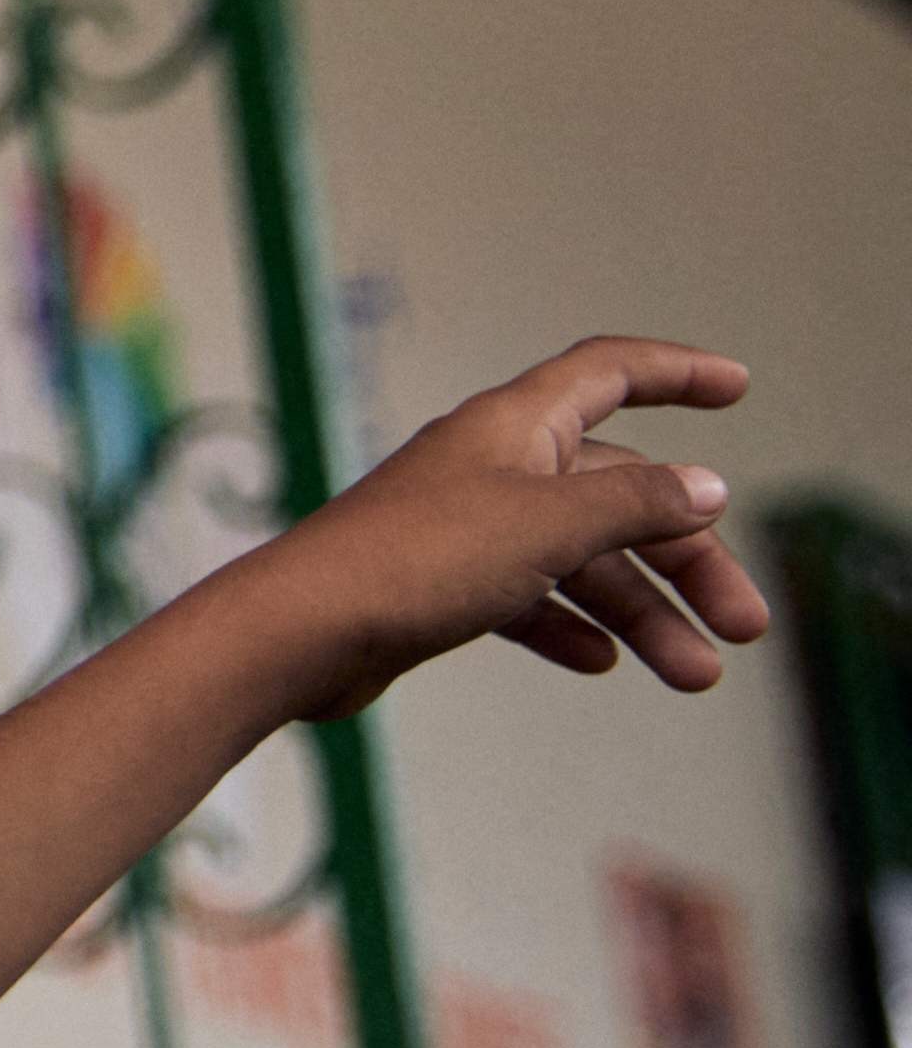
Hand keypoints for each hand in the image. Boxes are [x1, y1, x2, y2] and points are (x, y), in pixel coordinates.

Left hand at [228, 336, 768, 716]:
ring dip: (642, 611)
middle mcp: (490, 466)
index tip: (737, 385)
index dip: (674, 373)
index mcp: (513, 426)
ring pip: (579, 557)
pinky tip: (598, 662)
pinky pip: (525, 597)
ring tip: (696, 674)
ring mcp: (463, 527)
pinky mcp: (437, 585)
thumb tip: (708, 485)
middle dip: (687, 556)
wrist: (300, 635)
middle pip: (617, 492)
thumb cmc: (414, 563)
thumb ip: (634, 504)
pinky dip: (567, 624)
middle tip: (748, 627)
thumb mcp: (547, 526)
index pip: (607, 373)